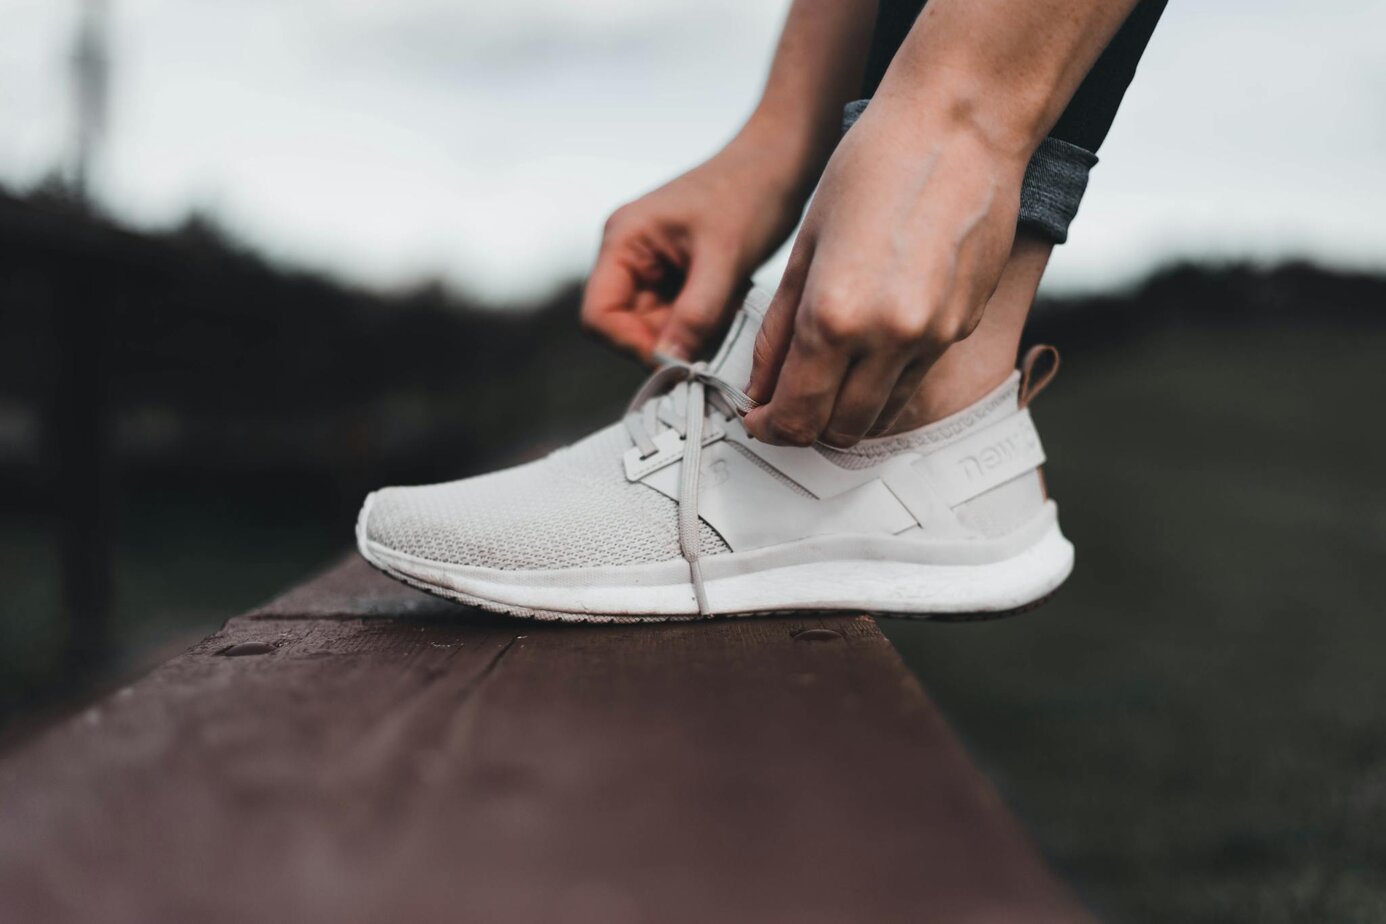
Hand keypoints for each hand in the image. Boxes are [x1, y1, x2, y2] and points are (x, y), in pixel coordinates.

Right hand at [581, 132, 807, 362]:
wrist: (780, 161)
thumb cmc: (750, 191)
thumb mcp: (724, 261)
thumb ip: (694, 317)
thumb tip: (669, 364)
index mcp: (623, 239)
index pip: (598, 315)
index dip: (630, 345)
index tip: (675, 358)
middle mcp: (627, 252)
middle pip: (625, 325)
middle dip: (666, 338)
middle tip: (710, 332)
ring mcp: (649, 261)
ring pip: (654, 325)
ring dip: (687, 330)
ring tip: (724, 306)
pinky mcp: (674, 270)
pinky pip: (676, 314)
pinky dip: (700, 319)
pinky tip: (726, 300)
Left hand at [744, 101, 1025, 446]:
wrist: (960, 125)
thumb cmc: (877, 164)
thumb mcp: (804, 247)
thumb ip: (780, 329)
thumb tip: (761, 386)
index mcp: (835, 316)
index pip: (795, 416)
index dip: (769, 428)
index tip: (758, 418)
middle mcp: (889, 338)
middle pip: (838, 431)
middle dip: (804, 427)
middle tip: (785, 403)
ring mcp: (934, 338)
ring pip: (881, 417)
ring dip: (846, 412)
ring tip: (825, 378)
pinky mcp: (963, 328)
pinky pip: (914, 382)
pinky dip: (884, 385)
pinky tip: (868, 350)